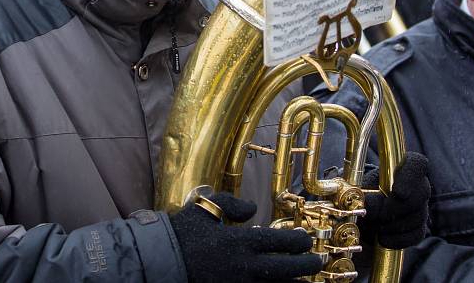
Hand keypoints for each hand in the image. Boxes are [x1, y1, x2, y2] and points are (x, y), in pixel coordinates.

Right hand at [169, 192, 321, 282]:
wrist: (158, 264)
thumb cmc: (180, 234)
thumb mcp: (203, 209)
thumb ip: (230, 203)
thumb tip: (252, 209)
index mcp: (240, 242)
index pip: (281, 242)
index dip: (299, 242)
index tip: (306, 240)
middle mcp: (245, 267)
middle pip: (288, 270)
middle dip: (307, 266)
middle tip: (316, 262)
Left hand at [361, 151, 430, 248]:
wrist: (368, 213)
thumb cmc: (366, 194)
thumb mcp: (362, 189)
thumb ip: (366, 194)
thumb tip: (369, 204)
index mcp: (404, 168)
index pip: (418, 164)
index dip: (411, 176)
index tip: (398, 192)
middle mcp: (418, 186)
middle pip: (420, 195)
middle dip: (394, 207)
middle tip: (376, 214)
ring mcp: (421, 208)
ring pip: (416, 217)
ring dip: (392, 224)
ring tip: (374, 225)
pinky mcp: (420, 228)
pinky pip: (415, 235)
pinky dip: (397, 239)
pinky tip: (382, 238)